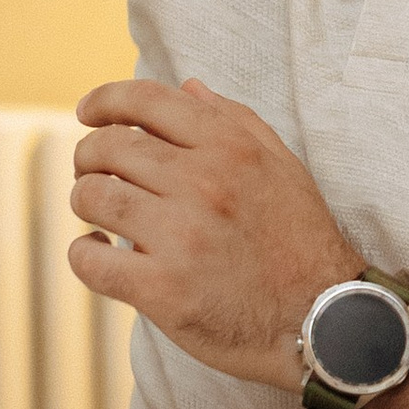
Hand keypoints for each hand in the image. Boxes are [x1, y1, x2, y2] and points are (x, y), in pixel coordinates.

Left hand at [68, 79, 362, 386]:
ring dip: (85, 201)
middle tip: (93, 173)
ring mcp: (180, 237)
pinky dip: (83, 253)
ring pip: (92, 197)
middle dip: (89, 156)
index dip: (104, 100)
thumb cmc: (302, 241)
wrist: (325, 320)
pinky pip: (91, 260)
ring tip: (99, 214)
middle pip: (108, 146)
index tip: (87, 112)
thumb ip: (235, 120)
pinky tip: (97, 251)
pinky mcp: (163, 290)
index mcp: (229, 148)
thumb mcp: (283, 165)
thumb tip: (187, 88)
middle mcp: (202, 184)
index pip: (146, 101)